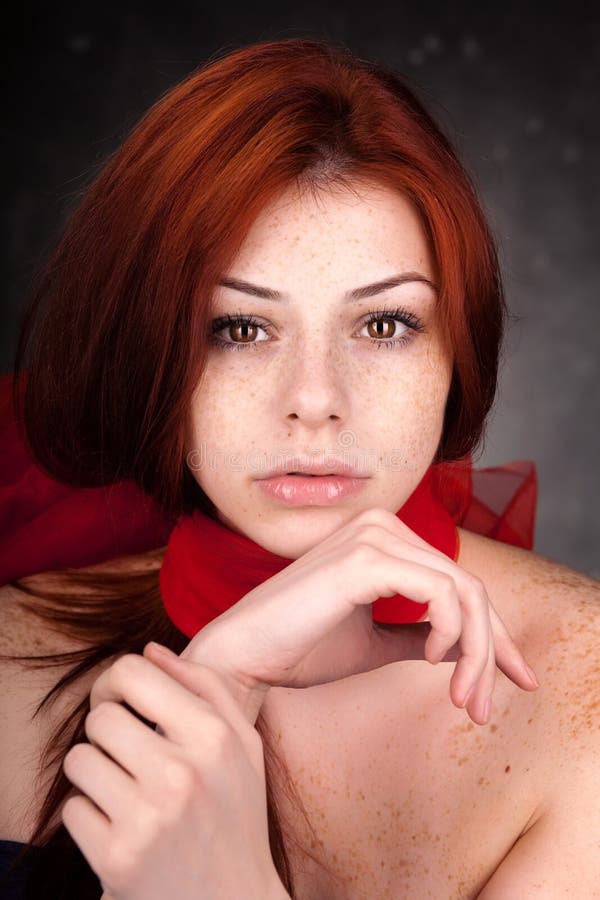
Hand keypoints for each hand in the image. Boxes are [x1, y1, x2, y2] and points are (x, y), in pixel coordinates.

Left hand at [61, 655, 289, 899]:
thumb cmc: (237, 815)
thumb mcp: (242, 745)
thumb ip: (205, 687)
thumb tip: (151, 651)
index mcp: (212, 737)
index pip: (132, 672)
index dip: (116, 682)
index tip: (120, 702)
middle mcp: (180, 773)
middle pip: (100, 716)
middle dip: (107, 733)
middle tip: (126, 754)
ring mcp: (147, 818)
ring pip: (79, 760)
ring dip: (95, 773)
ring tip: (125, 791)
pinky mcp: (117, 858)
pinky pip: (72, 810)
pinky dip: (90, 817)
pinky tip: (121, 827)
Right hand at [176, 507, 538, 725]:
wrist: (243, 657)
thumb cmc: (300, 649)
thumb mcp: (376, 642)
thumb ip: (422, 636)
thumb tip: (472, 647)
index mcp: (383, 538)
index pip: (458, 581)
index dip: (494, 634)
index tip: (512, 679)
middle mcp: (381, 526)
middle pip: (470, 586)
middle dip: (493, 649)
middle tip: (486, 706)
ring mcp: (373, 537)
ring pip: (463, 590)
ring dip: (477, 652)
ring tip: (464, 699)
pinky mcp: (365, 559)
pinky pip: (440, 592)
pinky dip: (451, 633)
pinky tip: (429, 661)